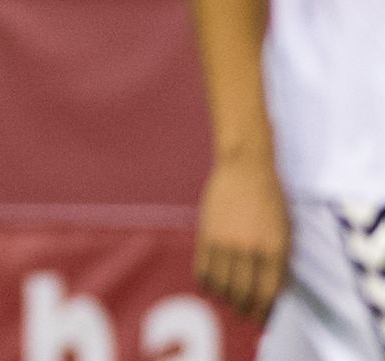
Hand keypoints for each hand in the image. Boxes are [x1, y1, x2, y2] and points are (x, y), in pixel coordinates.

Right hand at [194, 153, 289, 320]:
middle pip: (243, 293)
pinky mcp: (206, 234)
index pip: (268, 294)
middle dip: (243, 308)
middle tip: (243, 312)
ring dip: (224, 297)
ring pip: (221, 284)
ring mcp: (225, 242)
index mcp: (274, 250)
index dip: (263, 312)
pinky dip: (205, 282)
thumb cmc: (271, 199)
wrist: (246, 169)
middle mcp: (249, 249)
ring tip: (226, 299)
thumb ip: (279, 262)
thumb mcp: (286, 232)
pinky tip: (209, 285)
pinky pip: (203, 268)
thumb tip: (269, 291)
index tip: (261, 319)